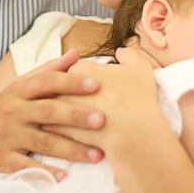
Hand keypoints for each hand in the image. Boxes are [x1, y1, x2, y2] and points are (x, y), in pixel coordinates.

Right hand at [0, 50, 105, 181]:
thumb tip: (76, 54)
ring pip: (43, 142)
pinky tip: (65, 175)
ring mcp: (10, 137)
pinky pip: (27, 167)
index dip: (71, 82)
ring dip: (71, 149)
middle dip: (75, 116)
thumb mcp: (22, 84)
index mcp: (21, 90)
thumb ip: (50, 70)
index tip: (95, 84)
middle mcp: (15, 111)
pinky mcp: (5, 160)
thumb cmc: (6, 107)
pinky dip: (45, 172)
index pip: (47, 82)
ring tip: (97, 154)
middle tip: (101, 119)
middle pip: (48, 111)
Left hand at [44, 47, 158, 152]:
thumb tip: (120, 52)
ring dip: (56, 118)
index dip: (74, 82)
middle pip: (56, 91)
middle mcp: (68, 88)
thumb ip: (129, 55)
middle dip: (61, 99)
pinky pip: (56, 133)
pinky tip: (69, 140)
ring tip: (65, 125)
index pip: (68, 72)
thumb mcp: (140, 68)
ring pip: (53, 112)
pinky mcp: (64, 134)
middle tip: (68, 107)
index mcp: (82, 69)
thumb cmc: (140, 100)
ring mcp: (65, 112)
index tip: (82, 90)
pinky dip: (60, 136)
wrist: (140, 134)